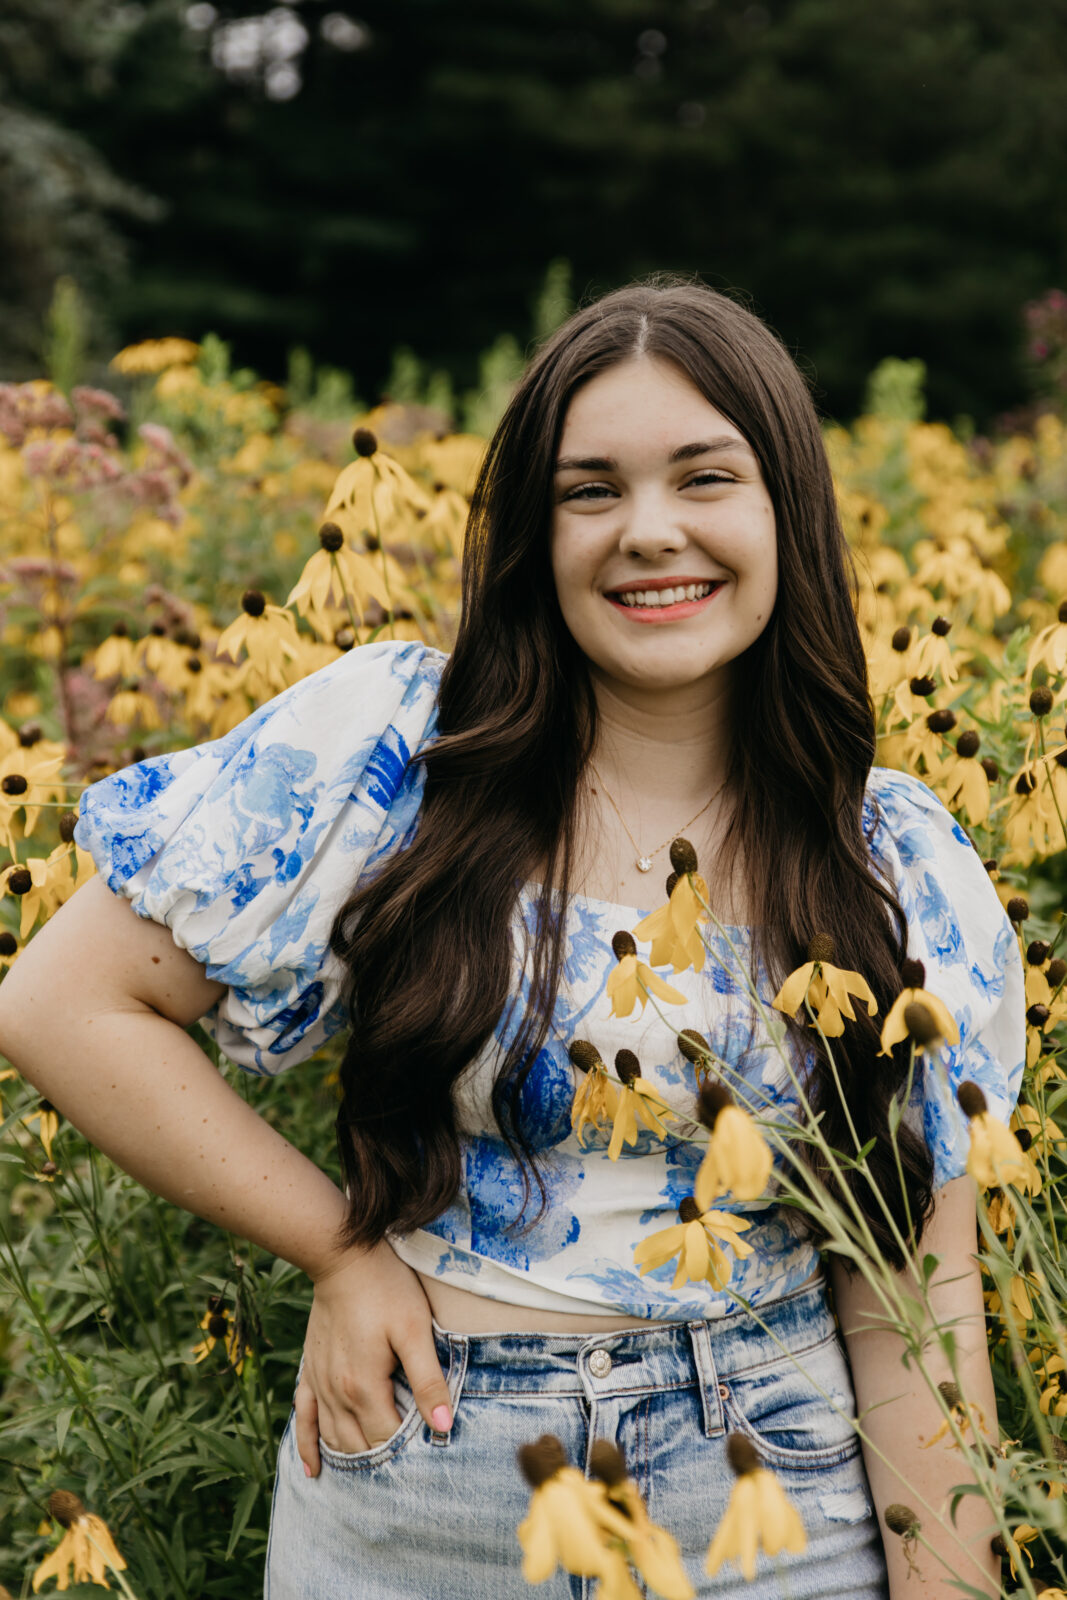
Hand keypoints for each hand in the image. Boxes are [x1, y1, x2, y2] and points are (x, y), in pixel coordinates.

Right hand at [294, 1239, 452, 1477]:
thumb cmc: (385, 1287)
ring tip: (374, 1479)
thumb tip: (443, 1426)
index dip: (410, 1451)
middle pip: (360, 1445)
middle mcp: (335, 1393)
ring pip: (334, 1439)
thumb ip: (428, 1380)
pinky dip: (308, 1446)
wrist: (342, 1254)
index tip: (431, 1457)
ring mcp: (318, 1384)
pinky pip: (303, 1419)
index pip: (388, 1438)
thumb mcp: (414, 1329)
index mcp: (363, 1386)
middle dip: (384, 1461)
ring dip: (352, 1459)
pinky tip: (314, 1469)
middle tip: (408, 1472)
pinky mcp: (310, 1371)